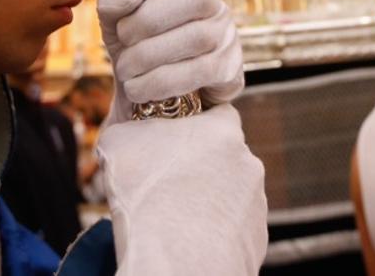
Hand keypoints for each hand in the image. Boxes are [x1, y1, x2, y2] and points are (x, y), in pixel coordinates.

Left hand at [97, 0, 243, 120]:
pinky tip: (137, 88)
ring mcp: (226, 39)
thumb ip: (114, 0)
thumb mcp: (115, 21)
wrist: (147, 99)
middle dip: (151, 19)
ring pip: (197, 37)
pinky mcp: (228, 72)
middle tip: (123, 37)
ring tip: (126, 68)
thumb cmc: (136, 48)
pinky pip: (198, 71)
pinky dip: (160, 81)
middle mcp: (216, 6)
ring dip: (150, 54)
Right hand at [97, 104, 266, 274]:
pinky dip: (215, 229)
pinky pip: (233, 226)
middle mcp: (248, 163)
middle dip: (199, 164)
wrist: (175, 264)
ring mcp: (256, 203)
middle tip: (168, 181)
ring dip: (207, 198)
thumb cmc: (147, 199)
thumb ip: (130, 127)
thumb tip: (127, 133)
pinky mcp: (256, 238)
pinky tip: (190, 238)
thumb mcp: (118, 143)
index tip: (171, 139)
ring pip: (229, 191)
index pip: (216, 113)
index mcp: (222, 130)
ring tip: (176, 216)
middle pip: (223, 154)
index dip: (192, 124)